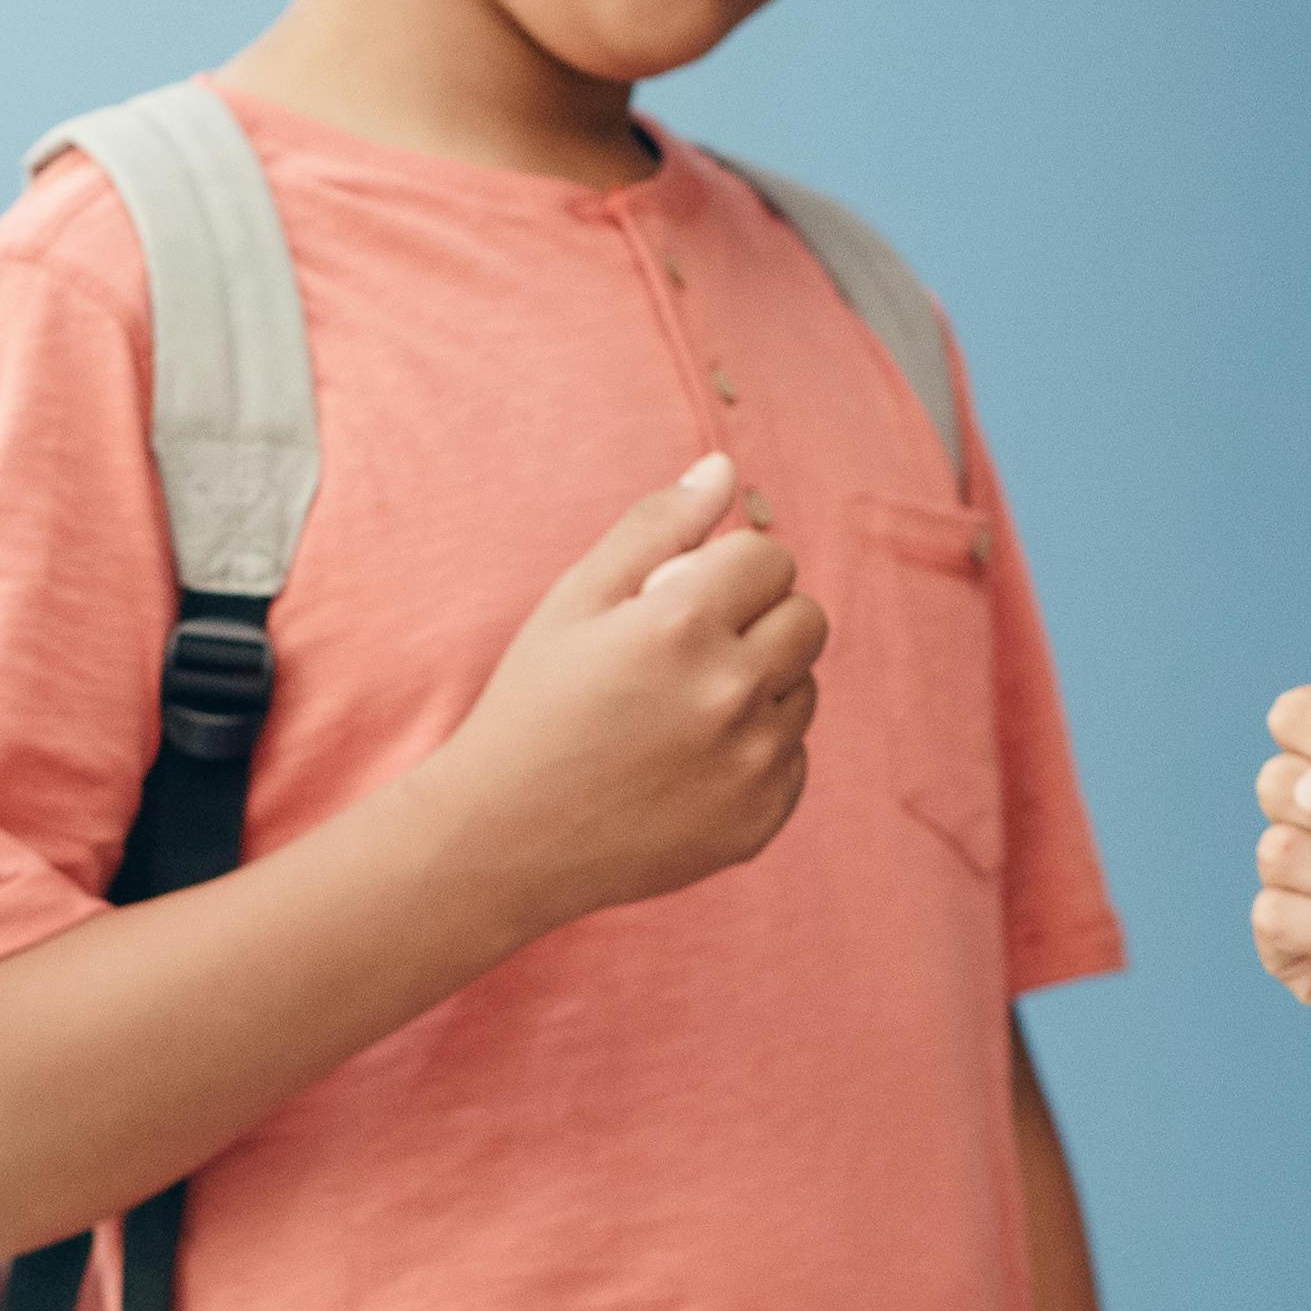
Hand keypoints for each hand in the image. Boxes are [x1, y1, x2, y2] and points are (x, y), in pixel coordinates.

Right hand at [430, 458, 826, 933]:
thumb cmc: (533, 706)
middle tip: (688, 651)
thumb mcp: (575, 601)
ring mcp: (751, 765)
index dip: (727, 571)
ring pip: (804, 688)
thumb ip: (655, 526)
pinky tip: (687, 764)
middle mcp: (730, 694)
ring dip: (760, 686)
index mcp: (682, 625)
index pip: (771, 558)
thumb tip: (726, 471)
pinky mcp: (759, 820)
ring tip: (681, 711)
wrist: (503, 840)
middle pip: (807, 618)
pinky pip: (794, 757)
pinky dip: (755, 751)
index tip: (681, 600)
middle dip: (758, 619)